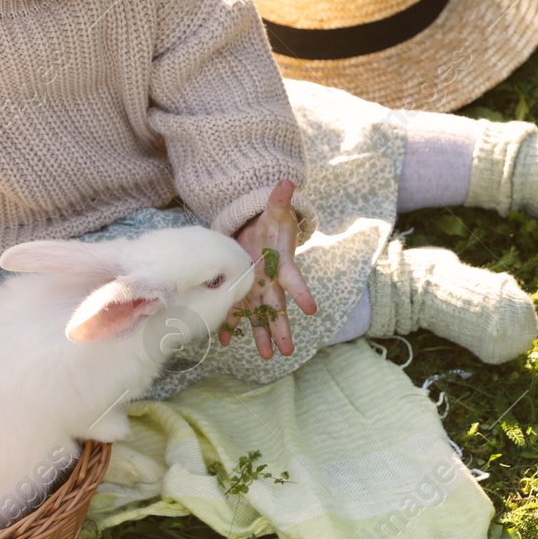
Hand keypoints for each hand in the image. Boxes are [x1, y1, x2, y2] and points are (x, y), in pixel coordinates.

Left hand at [226, 179, 316, 359]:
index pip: (294, 279)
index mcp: (281, 264)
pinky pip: (235, 310)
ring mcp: (255, 289)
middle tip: (288, 350)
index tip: (312, 309)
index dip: (303, 293)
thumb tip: (287, 181)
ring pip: (259, 316)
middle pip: (277, 307)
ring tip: (264, 357)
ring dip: (261, 335)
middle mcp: (270, 281)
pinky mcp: (240, 290)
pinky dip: (230, 325)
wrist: (258, 233)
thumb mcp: (274, 212)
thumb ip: (278, 201)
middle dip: (281, 328)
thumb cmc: (270, 224)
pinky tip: (225, 341)